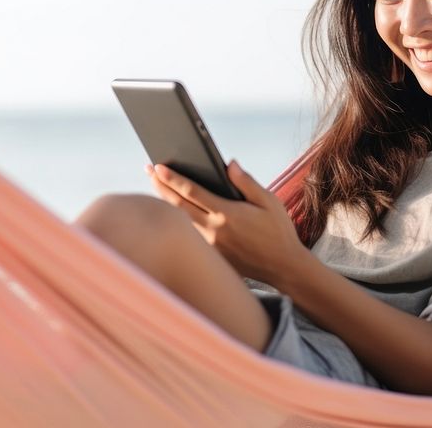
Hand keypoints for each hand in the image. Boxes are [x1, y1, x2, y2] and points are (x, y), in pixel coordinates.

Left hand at [145, 159, 304, 285]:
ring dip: (166, 201)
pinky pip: (190, 234)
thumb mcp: (269, 202)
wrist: (284, 268)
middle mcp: (215, 230)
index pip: (192, 192)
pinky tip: (173, 207)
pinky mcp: (212, 255)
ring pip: (180, 220)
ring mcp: (211, 245)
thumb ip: (247, 182)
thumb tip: (229, 164)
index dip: (173, 178)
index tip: (158, 166)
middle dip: (161, 186)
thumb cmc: (278, 231)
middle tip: (148, 169)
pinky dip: (178, 218)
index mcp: (228, 213)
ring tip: (156, 184)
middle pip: (178, 205)